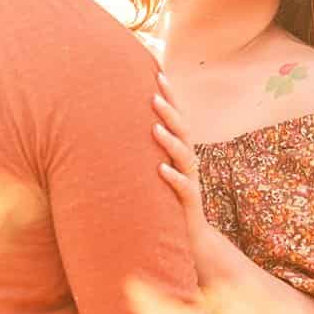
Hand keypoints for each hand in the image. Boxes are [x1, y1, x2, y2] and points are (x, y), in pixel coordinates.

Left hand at [152, 74, 227, 282]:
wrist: (191, 240)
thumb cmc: (167, 201)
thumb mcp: (158, 171)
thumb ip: (147, 150)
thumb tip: (122, 124)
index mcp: (180, 153)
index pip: (176, 119)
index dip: (170, 96)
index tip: (158, 72)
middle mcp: (188, 164)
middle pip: (183, 132)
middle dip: (169, 112)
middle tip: (153, 95)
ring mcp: (190, 183)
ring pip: (184, 158)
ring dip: (170, 142)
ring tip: (155, 128)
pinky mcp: (188, 205)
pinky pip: (184, 190)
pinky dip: (173, 179)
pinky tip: (161, 171)